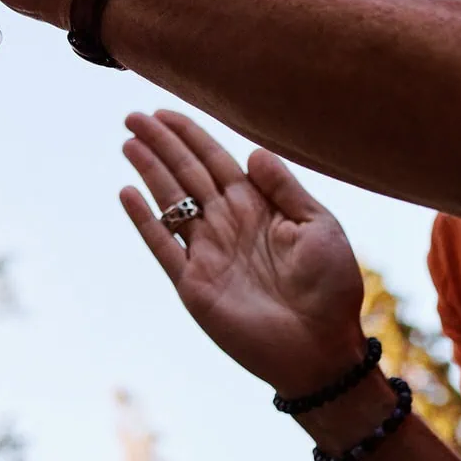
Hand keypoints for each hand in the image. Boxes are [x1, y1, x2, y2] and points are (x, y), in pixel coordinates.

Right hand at [120, 109, 365, 397]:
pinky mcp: (194, 284)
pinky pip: (163, 246)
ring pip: (171, 202)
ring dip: (149, 172)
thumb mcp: (320, 226)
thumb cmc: (332, 288)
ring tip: (128, 143)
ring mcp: (208, 253)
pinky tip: (128, 192)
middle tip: (133, 117)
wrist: (322, 348)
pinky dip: (145, 220)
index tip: (164, 112)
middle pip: (187, 174)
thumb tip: (251, 152)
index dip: (190, 136)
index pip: (216, 162)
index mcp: (257, 208)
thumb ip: (285, 188)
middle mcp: (228, 225)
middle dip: (161, 145)